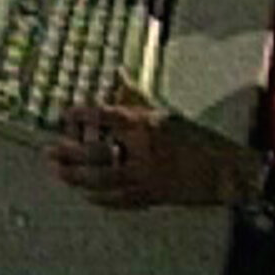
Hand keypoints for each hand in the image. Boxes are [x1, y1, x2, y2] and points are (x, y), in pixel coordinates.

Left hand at [48, 77, 261, 209]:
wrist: (225, 171)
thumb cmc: (196, 138)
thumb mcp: (165, 112)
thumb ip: (137, 97)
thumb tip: (118, 73)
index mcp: (147, 125)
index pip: (107, 116)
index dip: (83, 114)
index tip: (65, 114)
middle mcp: (143, 151)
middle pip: (98, 152)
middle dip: (71, 153)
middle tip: (50, 151)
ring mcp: (146, 177)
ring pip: (103, 179)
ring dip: (78, 177)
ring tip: (59, 173)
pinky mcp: (152, 197)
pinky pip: (119, 200)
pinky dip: (100, 197)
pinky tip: (87, 193)